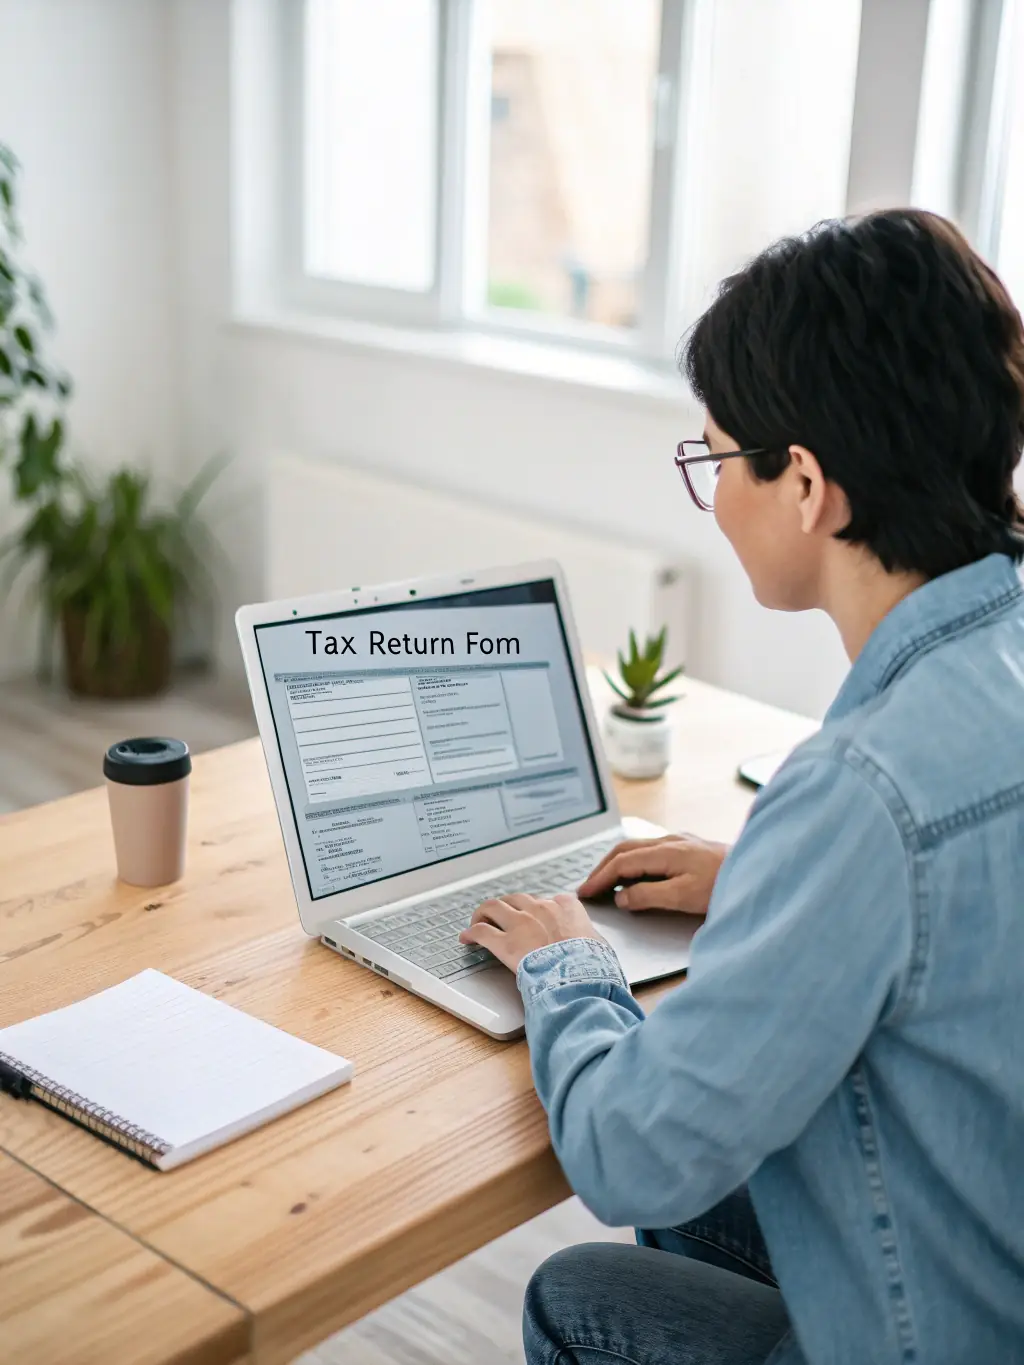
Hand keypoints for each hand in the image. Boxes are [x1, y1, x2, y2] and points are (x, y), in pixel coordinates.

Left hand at [460, 892, 603, 973]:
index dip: (536, 909)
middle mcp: (540, 909)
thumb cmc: (593, 963)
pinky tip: (466, 938)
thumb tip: (592, 944)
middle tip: (500, 917)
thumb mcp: (599, 943)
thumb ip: (590, 937)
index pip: (546, 900)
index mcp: (565, 907)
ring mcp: (520, 923)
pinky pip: (481, 931)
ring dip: (483, 913)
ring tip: (478, 921)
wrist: (580, 975)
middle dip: (506, 907)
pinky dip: (471, 933)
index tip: (532, 916)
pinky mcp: (504, 942)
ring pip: (493, 906)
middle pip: (515, 899)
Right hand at [577, 834, 728, 916]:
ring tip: (607, 880)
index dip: (600, 877)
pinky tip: (638, 873)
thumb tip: (622, 897)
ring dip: (617, 862)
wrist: (759, 873)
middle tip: (589, 886)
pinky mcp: (689, 847)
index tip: (585, 892)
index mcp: (665, 851)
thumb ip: (648, 896)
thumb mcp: (683, 897)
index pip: (621, 862)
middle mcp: (670, 841)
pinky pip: (651, 849)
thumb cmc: (723, 886)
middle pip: (624, 849)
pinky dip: (634, 861)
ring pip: (637, 847)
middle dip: (602, 867)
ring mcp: (680, 841)